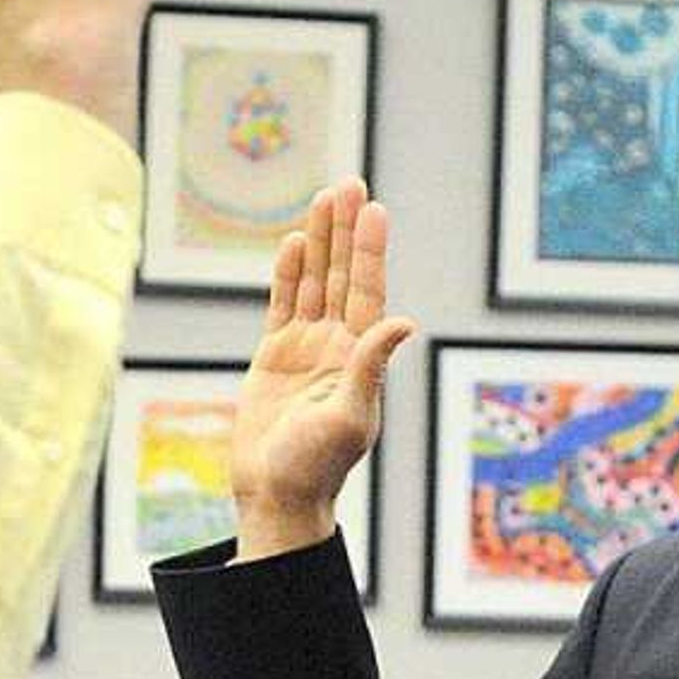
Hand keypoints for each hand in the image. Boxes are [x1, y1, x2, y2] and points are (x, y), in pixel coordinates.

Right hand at [231, 183, 414, 558]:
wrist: (276, 495)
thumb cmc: (317, 466)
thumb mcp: (350, 417)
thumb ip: (372, 366)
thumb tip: (404, 321)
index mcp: (360, 358)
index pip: (367, 291)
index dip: (369, 250)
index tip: (373, 209)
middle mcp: (337, 347)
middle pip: (342, 276)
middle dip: (345, 231)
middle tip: (349, 183)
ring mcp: (305, 349)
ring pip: (313, 283)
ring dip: (319, 241)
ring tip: (324, 197)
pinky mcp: (274, 358)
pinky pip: (282, 305)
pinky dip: (288, 274)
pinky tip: (295, 242)